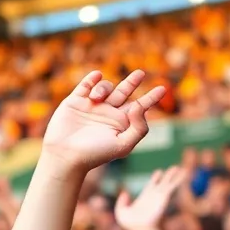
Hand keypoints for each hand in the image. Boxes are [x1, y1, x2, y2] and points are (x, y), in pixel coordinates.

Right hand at [41, 70, 165, 174]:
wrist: (65, 155)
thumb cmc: (95, 154)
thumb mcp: (123, 145)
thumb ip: (138, 128)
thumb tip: (140, 106)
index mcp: (120, 123)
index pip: (140, 107)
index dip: (151, 98)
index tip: (163, 89)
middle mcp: (108, 113)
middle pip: (124, 92)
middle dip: (133, 82)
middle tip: (141, 73)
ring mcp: (92, 106)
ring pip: (105, 87)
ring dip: (104, 87)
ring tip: (97, 98)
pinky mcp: (75, 101)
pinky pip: (85, 84)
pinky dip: (92, 78)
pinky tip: (97, 76)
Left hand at [115, 166, 185, 229]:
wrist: (140, 228)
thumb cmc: (131, 224)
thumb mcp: (121, 212)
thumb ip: (121, 202)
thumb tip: (125, 192)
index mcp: (144, 197)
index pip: (151, 185)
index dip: (155, 178)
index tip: (159, 172)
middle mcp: (154, 195)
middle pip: (162, 182)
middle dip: (168, 175)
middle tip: (174, 168)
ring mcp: (160, 195)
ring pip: (169, 182)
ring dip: (175, 175)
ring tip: (182, 168)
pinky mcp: (164, 196)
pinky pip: (172, 185)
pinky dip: (179, 179)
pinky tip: (184, 173)